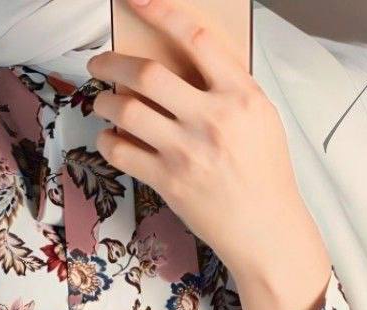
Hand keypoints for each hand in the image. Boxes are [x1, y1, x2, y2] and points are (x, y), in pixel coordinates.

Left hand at [87, 0, 333, 309]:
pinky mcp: (169, 182)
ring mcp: (188, 152)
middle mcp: (212, 119)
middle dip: (113, 62)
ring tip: (102, 102)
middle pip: (147, 73)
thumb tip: (182, 60)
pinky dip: (108, 141)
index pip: (195, 38)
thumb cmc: (264, 173)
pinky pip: (122, 152)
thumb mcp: (260, 117)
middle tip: (101, 64)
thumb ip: (227, 86)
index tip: (138, 2)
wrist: (266, 230)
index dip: (160, 12)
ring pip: (127, 110)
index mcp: (240, 96)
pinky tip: (112, 139)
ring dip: (104, 102)